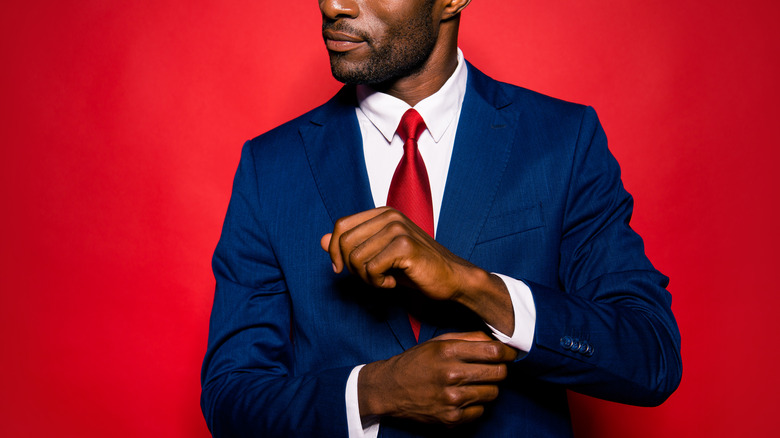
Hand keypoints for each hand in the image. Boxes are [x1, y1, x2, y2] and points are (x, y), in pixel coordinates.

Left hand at [320, 207, 477, 301]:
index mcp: (382, 213)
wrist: (450, 279)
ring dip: (367, 278)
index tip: (340, 270)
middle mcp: (389, 215)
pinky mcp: (405, 245)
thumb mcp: (378, 255)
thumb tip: (321, 240)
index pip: (341, 226)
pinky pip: (371, 269)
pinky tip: (394, 282)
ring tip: (385, 279)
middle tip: (371, 277)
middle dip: (352, 268)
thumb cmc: (415, 268)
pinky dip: (378, 283)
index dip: (334, 251)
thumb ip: (351, 246)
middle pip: (344, 242)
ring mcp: (397, 228)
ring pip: (356, 258)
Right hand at [358, 331, 517, 424]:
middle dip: (500, 369)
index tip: (509, 354)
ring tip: (473, 383)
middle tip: (493, 368)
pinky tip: (463, 397)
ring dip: (488, 387)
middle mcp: (451, 375)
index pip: (494, 351)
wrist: (389, 389)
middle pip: (499, 373)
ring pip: (493, 393)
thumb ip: (469, 338)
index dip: (508, 352)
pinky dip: (476, 404)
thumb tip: (499, 340)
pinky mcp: (451, 418)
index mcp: (448, 351)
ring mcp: (451, 399)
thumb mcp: (439, 342)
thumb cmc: (417, 362)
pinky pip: (481, 411)